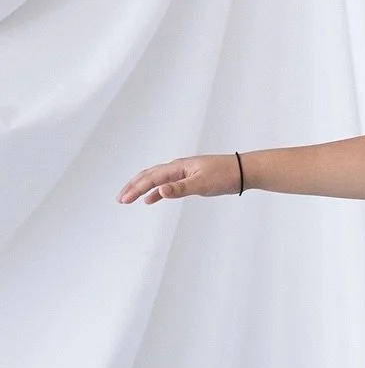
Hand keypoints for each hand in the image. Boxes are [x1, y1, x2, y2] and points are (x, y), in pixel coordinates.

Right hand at [116, 154, 242, 203]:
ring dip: (141, 188)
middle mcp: (177, 168)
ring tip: (129, 198)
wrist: (241, 171)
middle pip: (148, 176)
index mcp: (178, 168)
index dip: (135, 188)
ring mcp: (182, 173)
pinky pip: (167, 184)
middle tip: (120, 198)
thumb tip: (160, 191)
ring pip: (155, 179)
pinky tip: (151, 199)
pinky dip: (156, 191)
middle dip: (133, 187)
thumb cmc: (224, 176)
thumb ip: (180, 188)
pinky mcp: (189, 178)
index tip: (124, 199)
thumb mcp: (202, 184)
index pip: (151, 178)